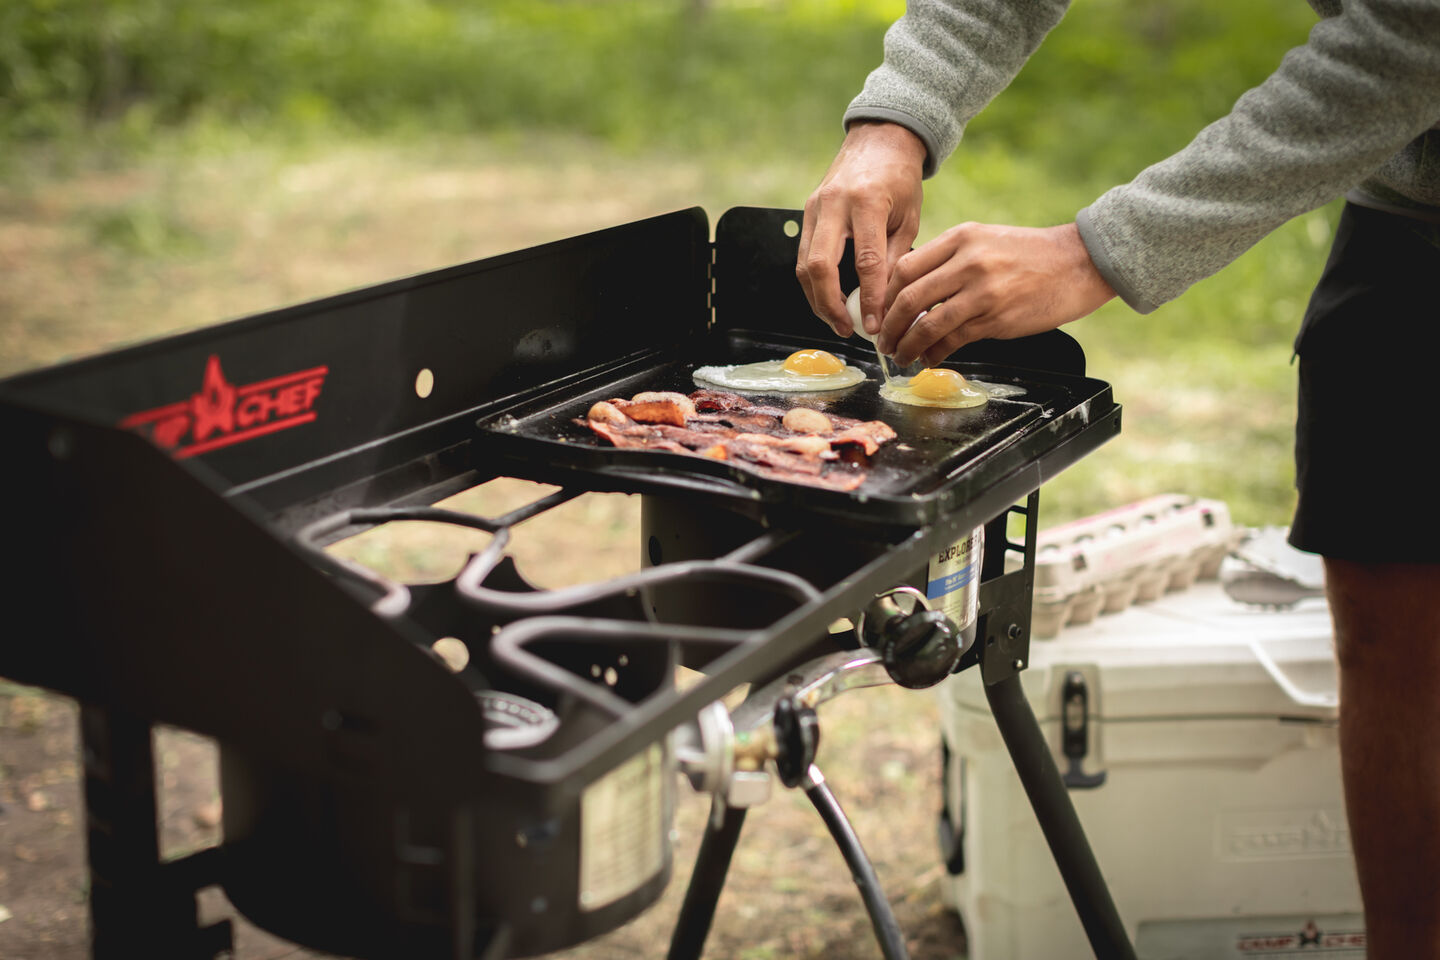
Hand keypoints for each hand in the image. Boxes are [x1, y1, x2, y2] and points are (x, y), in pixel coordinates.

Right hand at [796, 121, 926, 338]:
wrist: (879, 140)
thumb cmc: (899, 177)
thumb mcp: (909, 217)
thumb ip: (895, 258)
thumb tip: (886, 301)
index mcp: (867, 201)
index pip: (866, 262)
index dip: (870, 298)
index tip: (875, 324)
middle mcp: (834, 203)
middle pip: (820, 266)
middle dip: (830, 305)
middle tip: (846, 328)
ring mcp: (815, 207)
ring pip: (804, 264)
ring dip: (817, 299)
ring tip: (837, 320)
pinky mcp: (807, 212)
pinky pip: (803, 255)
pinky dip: (814, 282)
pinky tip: (829, 298)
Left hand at [878, 222, 1116, 365]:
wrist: (1079, 262)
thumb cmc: (1030, 254)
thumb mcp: (984, 240)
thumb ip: (948, 260)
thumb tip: (911, 292)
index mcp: (961, 238)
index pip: (905, 267)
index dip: (884, 295)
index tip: (878, 312)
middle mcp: (968, 261)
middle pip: (908, 297)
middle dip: (888, 325)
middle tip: (883, 341)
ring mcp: (982, 291)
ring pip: (927, 324)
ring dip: (907, 345)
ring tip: (901, 356)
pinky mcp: (996, 319)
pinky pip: (953, 341)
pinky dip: (935, 353)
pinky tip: (929, 359)